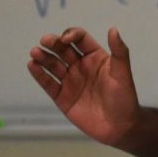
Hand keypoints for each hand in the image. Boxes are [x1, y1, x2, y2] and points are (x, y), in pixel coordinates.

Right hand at [27, 26, 138, 146]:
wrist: (119, 127)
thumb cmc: (125, 98)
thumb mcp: (123, 73)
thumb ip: (119, 51)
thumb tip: (113, 29)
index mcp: (95, 57)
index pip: (80, 39)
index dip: (72, 35)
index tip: (66, 40)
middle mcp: (80, 66)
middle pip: (62, 49)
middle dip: (53, 43)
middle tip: (44, 40)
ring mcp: (70, 81)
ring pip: (52, 64)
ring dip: (43, 57)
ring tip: (35, 52)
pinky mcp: (62, 97)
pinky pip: (48, 83)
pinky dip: (39, 74)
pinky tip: (32, 65)